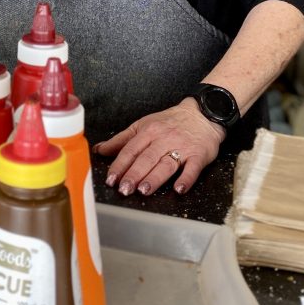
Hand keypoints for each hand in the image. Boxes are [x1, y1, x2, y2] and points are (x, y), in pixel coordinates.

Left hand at [94, 98, 225, 195]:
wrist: (202, 114)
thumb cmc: (170, 122)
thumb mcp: (144, 125)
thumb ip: (122, 139)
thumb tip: (100, 150)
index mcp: (148, 131)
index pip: (130, 150)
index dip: (119, 165)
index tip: (111, 179)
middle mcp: (163, 139)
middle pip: (146, 158)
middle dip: (134, 174)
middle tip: (124, 189)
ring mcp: (182, 147)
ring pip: (166, 164)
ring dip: (155, 178)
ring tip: (144, 190)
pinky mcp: (198, 154)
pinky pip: (192, 168)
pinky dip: (186, 178)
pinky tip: (179, 188)